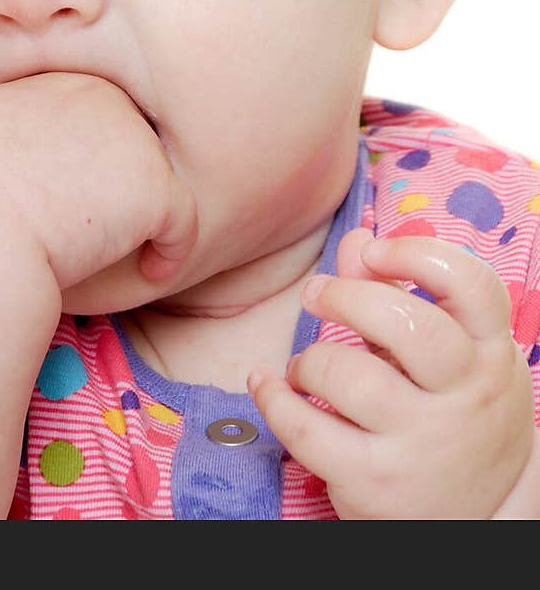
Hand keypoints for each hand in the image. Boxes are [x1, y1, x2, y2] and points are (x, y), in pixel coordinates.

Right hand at [0, 71, 197, 294]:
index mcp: (50, 79)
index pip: (80, 116)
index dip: (75, 162)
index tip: (58, 203)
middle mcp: (97, 94)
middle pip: (121, 139)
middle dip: (113, 181)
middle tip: (93, 228)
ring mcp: (131, 137)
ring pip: (151, 177)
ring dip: (139, 213)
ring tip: (120, 252)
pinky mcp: (155, 188)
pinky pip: (181, 220)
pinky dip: (170, 248)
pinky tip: (151, 271)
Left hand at [246, 227, 536, 518]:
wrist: (479, 517)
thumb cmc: (454, 412)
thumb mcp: (449, 354)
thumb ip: (398, 294)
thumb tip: (356, 241)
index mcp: (490, 353)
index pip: (471, 286)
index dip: (416, 255)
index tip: (375, 252)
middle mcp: (467, 397)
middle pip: (406, 325)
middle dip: (346, 297)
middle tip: (317, 294)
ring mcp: (425, 445)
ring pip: (350, 377)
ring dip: (310, 360)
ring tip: (306, 367)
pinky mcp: (379, 485)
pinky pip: (309, 431)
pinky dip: (274, 401)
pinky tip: (267, 385)